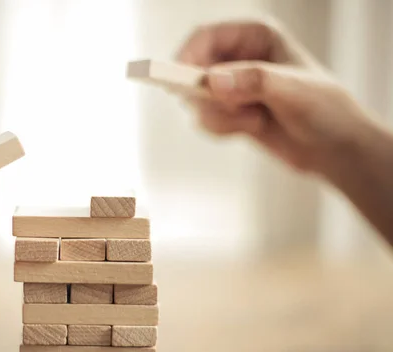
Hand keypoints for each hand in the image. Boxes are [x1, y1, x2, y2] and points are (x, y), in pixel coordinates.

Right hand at [176, 18, 379, 173]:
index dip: (187, 58)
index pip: (205, 37)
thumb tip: (212, 80)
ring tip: (252, 122)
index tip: (183, 85)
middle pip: (192, 69)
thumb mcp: (293, 90)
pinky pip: (204, 119)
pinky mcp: (229, 111)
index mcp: (255, 35)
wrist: (335, 148)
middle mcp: (238, 57)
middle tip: (230, 111)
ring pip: (195, 99)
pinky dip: (220, 128)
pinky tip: (252, 128)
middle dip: (205, 97)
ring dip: (217, 116)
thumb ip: (252, 81)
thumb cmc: (326, 110)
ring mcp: (232, 86)